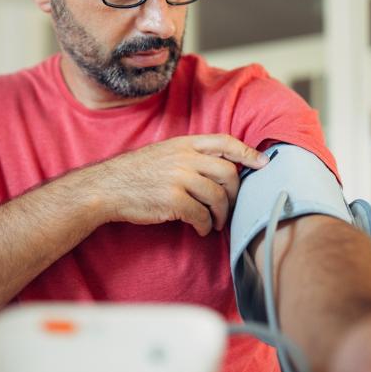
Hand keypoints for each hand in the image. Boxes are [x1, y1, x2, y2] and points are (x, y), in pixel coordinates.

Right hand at [95, 134, 269, 235]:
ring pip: (218, 196)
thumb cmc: (136, 173)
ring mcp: (179, 178)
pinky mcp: (173, 200)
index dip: (247, 152)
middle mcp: (184, 158)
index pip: (225, 142)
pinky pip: (201, 215)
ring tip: (215, 223)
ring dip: (221, 214)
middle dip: (234, 193)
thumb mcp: (163, 152)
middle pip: (228, 172)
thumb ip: (190, 155)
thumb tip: (222, 166)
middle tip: (229, 207)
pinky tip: (200, 229)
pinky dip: (205, 225)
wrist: (107, 188)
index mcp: (184, 144)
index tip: (263, 163)